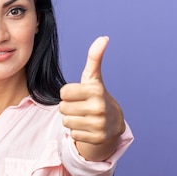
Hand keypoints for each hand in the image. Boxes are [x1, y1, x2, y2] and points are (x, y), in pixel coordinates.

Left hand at [59, 36, 124, 160]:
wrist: (114, 122)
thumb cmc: (97, 97)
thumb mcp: (94, 78)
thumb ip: (94, 58)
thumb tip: (103, 38)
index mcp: (96, 90)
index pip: (63, 93)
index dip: (68, 94)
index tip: (79, 94)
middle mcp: (99, 107)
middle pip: (63, 108)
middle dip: (69, 107)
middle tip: (82, 107)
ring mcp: (99, 124)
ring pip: (66, 122)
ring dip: (72, 120)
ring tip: (84, 117)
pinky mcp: (97, 138)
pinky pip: (73, 134)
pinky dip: (78, 131)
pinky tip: (88, 127)